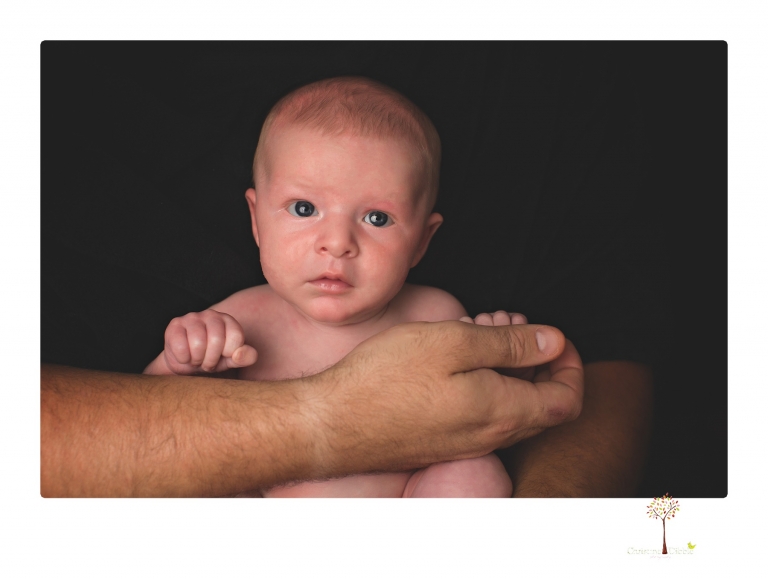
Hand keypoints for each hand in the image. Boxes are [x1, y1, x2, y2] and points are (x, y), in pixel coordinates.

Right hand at [163, 309, 257, 374]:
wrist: (186, 362)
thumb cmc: (212, 358)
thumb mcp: (231, 360)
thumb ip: (245, 357)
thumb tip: (240, 354)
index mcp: (229, 320)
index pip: (236, 337)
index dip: (229, 353)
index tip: (223, 356)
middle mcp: (211, 314)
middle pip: (216, 340)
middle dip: (212, 359)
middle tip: (208, 362)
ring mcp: (192, 317)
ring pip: (198, 343)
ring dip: (197, 359)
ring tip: (197, 359)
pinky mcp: (175, 325)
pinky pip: (181, 347)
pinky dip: (184, 359)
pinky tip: (185, 356)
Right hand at [308, 321, 583, 475]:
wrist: (333, 424)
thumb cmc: (386, 380)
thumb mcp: (453, 343)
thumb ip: (509, 345)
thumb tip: (553, 343)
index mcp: (502, 411)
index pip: (567, 399)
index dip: (570, 365)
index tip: (553, 338)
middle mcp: (490, 435)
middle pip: (541, 404)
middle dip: (536, 361)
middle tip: (510, 326)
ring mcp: (465, 443)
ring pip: (509, 407)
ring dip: (507, 370)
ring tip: (479, 333)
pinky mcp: (441, 442)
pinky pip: (481, 415)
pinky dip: (484, 384)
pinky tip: (455, 360)